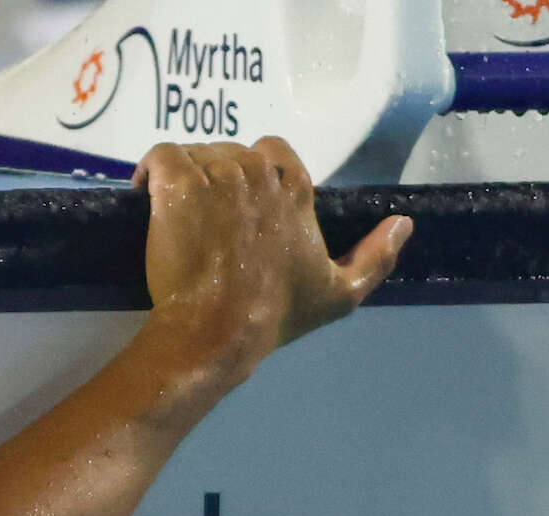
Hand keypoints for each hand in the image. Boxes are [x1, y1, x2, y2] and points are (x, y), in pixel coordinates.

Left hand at [133, 137, 411, 375]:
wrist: (218, 329)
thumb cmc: (275, 314)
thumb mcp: (339, 295)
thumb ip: (376, 257)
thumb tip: (404, 224)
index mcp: (298, 190)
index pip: (275, 153)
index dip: (253, 174)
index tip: (237, 205)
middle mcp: (259, 173)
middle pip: (231, 154)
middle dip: (215, 178)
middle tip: (201, 217)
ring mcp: (218, 176)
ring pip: (195, 155)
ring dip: (183, 178)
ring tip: (173, 214)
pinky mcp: (178, 185)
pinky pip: (161, 156)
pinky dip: (150, 170)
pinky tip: (144, 193)